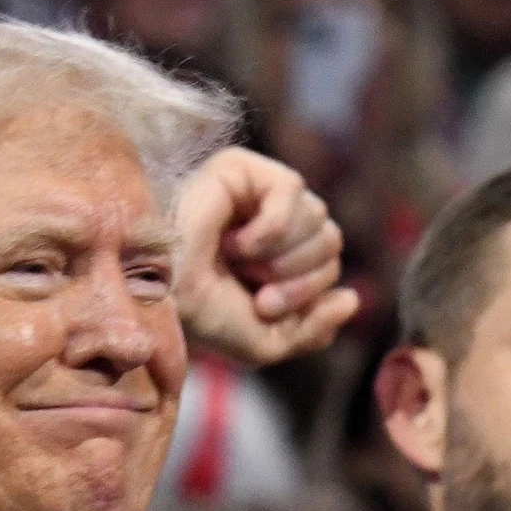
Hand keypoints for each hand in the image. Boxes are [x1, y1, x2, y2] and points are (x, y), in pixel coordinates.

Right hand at [174, 147, 358, 365]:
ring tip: (241, 264)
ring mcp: (257, 194)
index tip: (260, 307)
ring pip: (319, 218)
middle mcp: (272, 223)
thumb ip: (315, 330)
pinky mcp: (241, 169)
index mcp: (278, 259)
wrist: (158, 294)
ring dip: (283, 256)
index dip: (308, 294)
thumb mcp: (266, 342)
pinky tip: (240, 242)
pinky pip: (292, 190)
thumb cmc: (200, 317)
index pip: (329, 266)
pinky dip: (272, 228)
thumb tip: (352, 299)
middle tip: (256, 292)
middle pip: (331, 241)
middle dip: (299, 279)